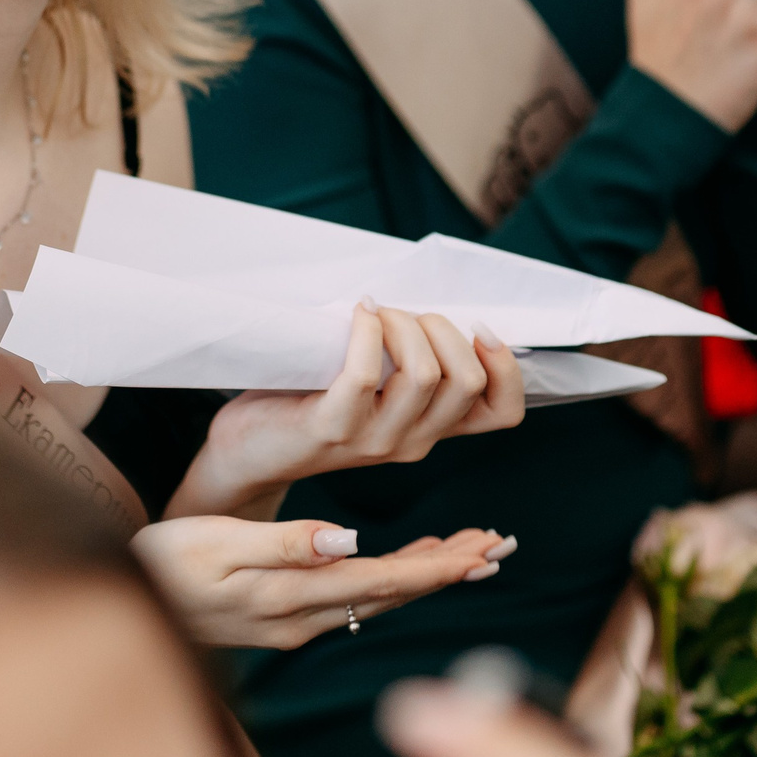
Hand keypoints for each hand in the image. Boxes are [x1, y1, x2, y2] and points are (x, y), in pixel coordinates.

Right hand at [131, 517, 513, 649]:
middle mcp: (305, 616)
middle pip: (394, 593)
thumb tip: (348, 539)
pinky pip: (358, 597)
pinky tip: (412, 561)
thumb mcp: (217, 545)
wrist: (124, 594)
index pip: (383, 581)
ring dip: (430, 571)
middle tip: (502, 545)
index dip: (438, 566)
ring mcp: (298, 621)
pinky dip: (395, 576)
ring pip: (380, 596)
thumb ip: (283, 544)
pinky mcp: (287, 615)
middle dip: (451, 568)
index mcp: (294, 595)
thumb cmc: (164, 562)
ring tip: (475, 548)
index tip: (484, 550)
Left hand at [170, 304, 523, 519]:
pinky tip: (357, 313)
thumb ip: (412, 365)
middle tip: (405, 314)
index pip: (503, 412)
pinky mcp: (332, 428)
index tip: (480, 329)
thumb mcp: (379, 391)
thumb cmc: (313, 401)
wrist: (249, 451)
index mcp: (431, 430)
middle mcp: (412, 442)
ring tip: (376, 313)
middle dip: (443, 327)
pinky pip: (365, 371)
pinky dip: (367, 329)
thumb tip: (445, 305)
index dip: (507, 367)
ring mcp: (374, 440)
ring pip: (425, 373)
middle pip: (467, 380)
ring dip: (403, 323)